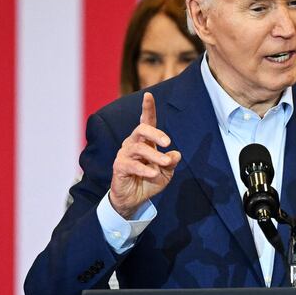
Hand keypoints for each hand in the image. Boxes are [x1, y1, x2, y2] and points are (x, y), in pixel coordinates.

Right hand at [109, 92, 180, 217]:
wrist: (135, 199)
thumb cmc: (150, 181)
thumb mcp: (166, 173)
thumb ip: (171, 162)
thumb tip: (176, 154)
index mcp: (145, 141)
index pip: (147, 121)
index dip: (147, 108)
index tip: (148, 95)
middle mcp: (133, 143)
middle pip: (141, 130)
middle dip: (155, 133)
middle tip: (167, 142)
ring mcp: (125, 154)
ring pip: (139, 148)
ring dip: (154, 155)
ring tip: (165, 163)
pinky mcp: (119, 166)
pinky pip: (131, 164)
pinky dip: (144, 169)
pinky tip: (153, 174)